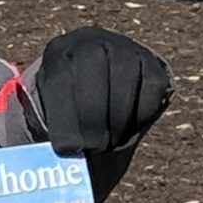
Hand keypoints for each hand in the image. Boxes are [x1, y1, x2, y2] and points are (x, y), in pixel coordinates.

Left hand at [35, 27, 171, 188]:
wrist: (105, 74)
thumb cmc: (71, 100)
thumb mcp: (52, 105)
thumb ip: (50, 126)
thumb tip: (55, 157)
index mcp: (60, 53)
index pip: (61, 84)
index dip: (64, 120)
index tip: (67, 149)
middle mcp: (94, 44)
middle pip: (94, 88)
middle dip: (93, 125)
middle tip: (92, 150)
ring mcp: (126, 50)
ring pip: (124, 91)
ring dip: (117, 124)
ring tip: (109, 144)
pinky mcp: (153, 65)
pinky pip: (151, 92)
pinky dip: (140, 117)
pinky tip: (126, 127)